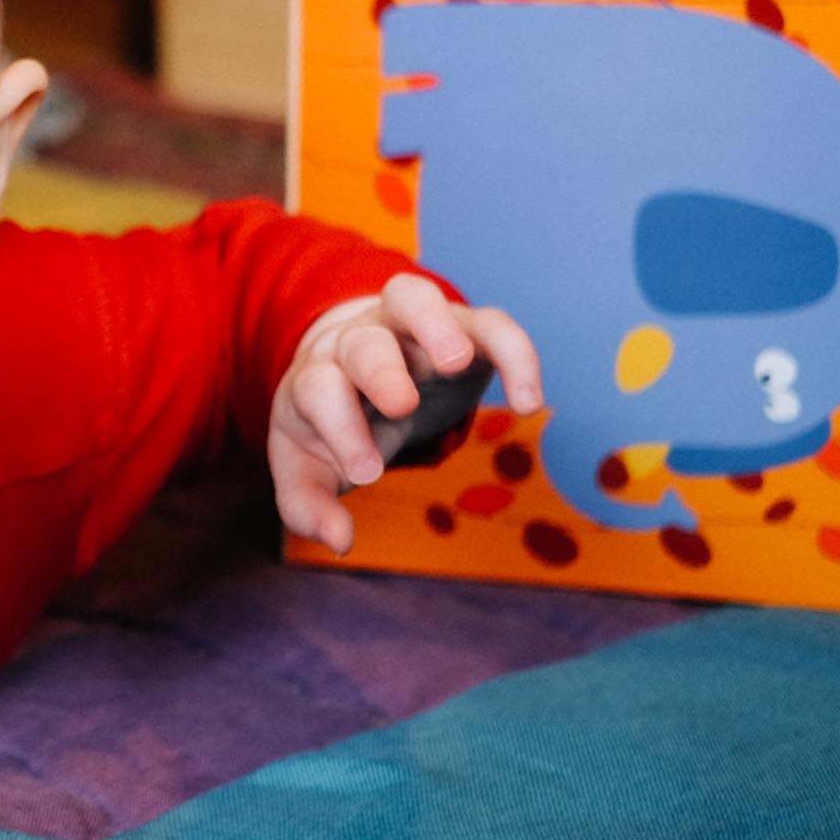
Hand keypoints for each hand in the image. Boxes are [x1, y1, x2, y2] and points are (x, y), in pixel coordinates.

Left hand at [267, 273, 541, 556]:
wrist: (358, 373)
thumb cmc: (330, 425)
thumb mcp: (308, 469)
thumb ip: (310, 505)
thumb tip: (339, 541)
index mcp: (316, 378)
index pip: (318, 390)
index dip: (340, 427)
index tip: (368, 472)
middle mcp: (356, 343)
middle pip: (362, 341)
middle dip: (380, 370)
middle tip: (400, 407)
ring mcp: (407, 328)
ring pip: (413, 298)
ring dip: (435, 323)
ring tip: (458, 362)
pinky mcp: (461, 328)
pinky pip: (489, 324)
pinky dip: (513, 352)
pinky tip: (531, 403)